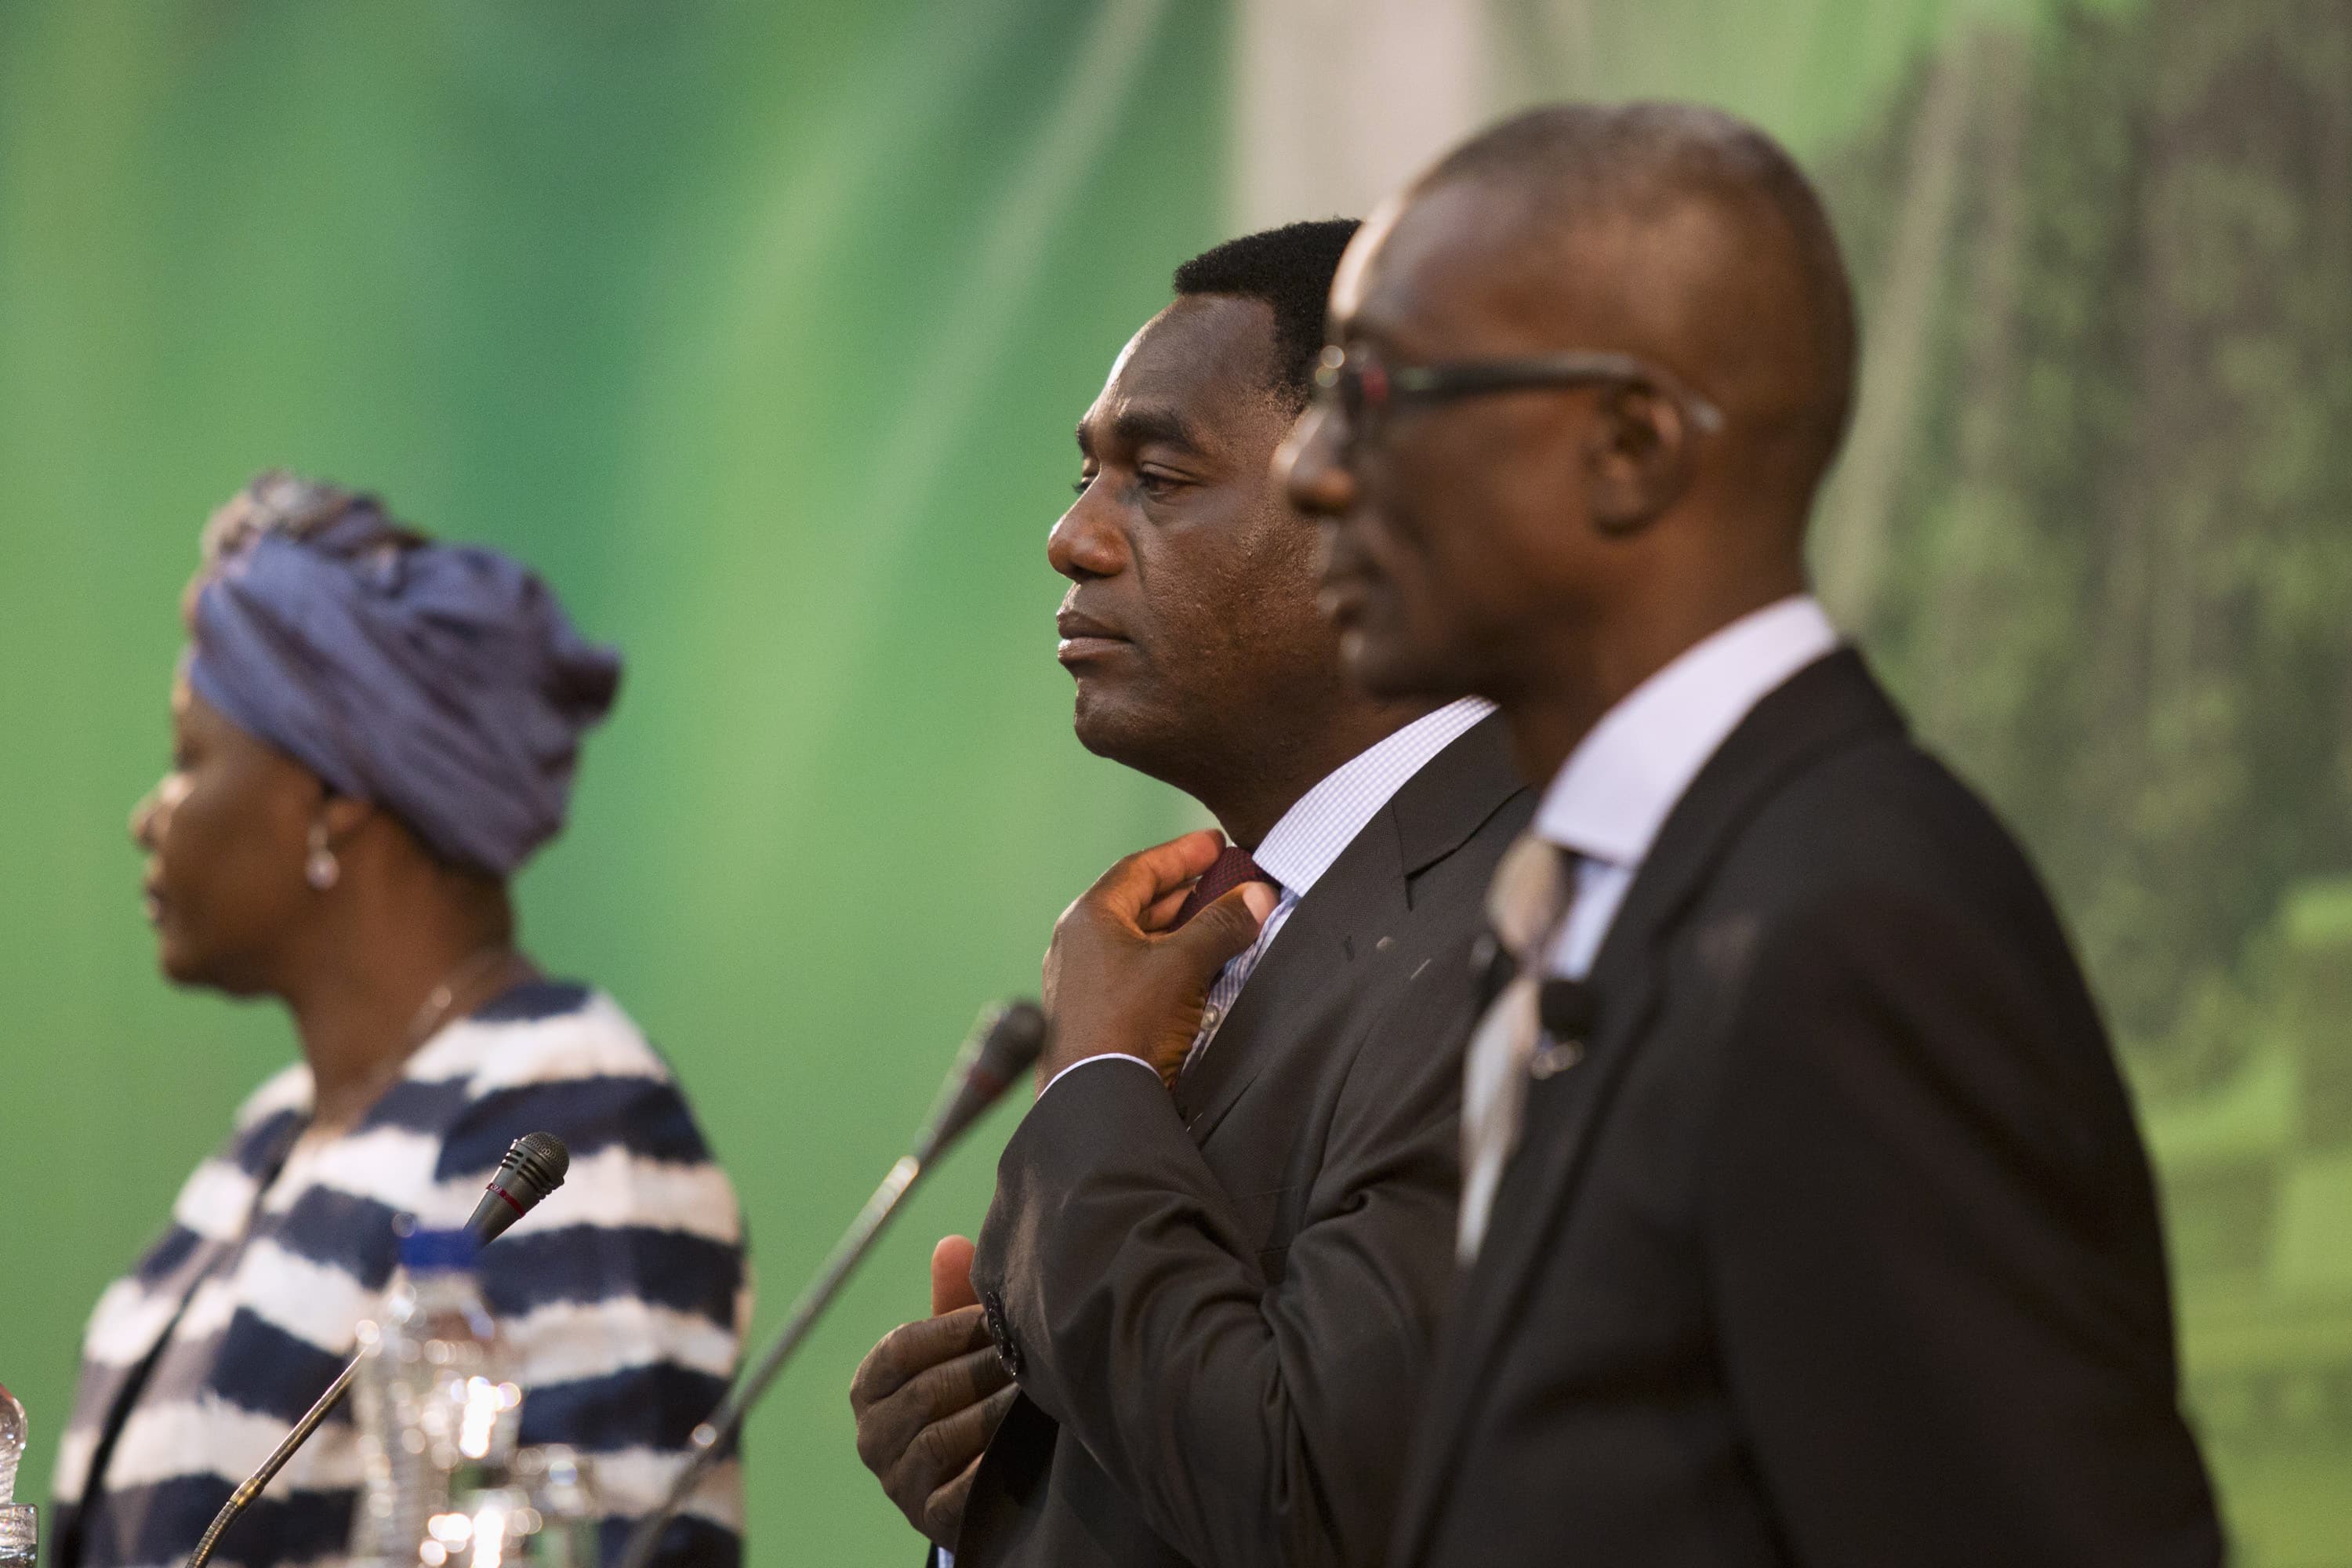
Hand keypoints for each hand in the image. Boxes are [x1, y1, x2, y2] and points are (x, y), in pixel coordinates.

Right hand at [851, 1237, 1013, 1548]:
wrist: (972, 1478)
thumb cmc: (964, 1392)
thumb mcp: (956, 1348)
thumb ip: (953, 1301)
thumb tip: (951, 1243)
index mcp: (868, 1387)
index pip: (901, 1349)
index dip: (951, 1329)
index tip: (996, 1317)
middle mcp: (871, 1438)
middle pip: (927, 1392)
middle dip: (984, 1368)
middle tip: (1033, 1350)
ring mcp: (898, 1482)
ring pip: (944, 1438)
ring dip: (996, 1411)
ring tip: (1039, 1390)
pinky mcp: (929, 1519)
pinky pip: (959, 1490)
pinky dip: (993, 1464)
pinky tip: (1027, 1443)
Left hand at [1039, 830, 1278, 1088]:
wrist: (1097, 1101)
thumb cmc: (1128, 1026)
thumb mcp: (1184, 965)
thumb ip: (1222, 924)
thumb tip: (1256, 896)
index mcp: (1090, 918)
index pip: (1141, 869)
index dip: (1182, 853)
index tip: (1214, 844)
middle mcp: (1079, 943)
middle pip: (1139, 903)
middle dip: (1186, 892)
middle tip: (1224, 881)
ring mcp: (1082, 980)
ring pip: (1139, 940)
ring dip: (1181, 929)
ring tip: (1220, 923)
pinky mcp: (1092, 1013)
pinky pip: (1136, 971)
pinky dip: (1168, 962)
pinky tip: (1196, 971)